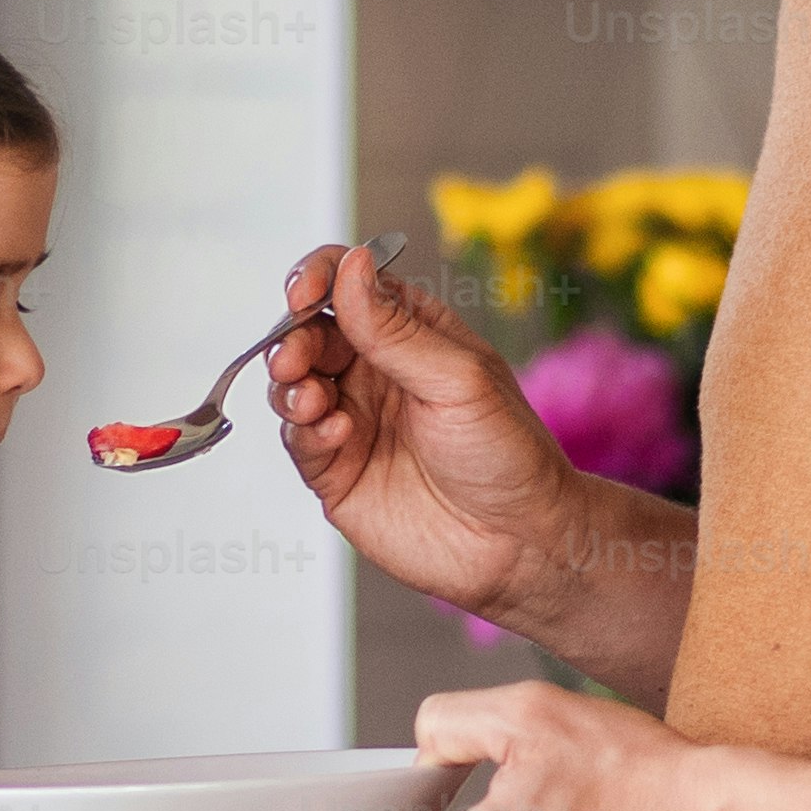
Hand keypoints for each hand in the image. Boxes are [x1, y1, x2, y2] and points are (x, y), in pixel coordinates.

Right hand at [261, 238, 584, 622]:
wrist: (520, 544)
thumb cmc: (509, 455)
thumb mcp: (459, 379)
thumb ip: (395, 330)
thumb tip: (349, 266)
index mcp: (411, 333)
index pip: (349, 285)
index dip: (318, 279)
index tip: (304, 293)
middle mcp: (375, 372)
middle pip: (309, 333)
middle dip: (293, 339)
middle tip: (297, 360)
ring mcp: (353, 421)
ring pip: (293, 386)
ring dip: (290, 386)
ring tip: (312, 400)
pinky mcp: (337, 473)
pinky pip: (300, 441)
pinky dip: (305, 432)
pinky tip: (336, 433)